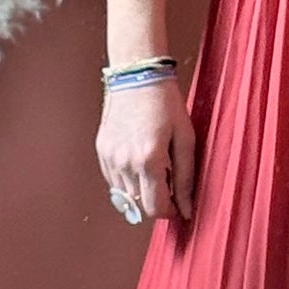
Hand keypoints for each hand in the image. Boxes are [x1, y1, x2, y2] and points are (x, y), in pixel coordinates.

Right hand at [98, 75, 196, 224]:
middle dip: (157, 201)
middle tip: (170, 185)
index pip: (155, 208)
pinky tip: (140, 162)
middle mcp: (125, 163)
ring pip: (125, 196)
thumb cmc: (165, 103)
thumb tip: (186, 208)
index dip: (170, 212)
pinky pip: (114, 181)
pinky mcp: (101, 151)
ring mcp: (110, 158)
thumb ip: (186, 178)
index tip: (179, 207)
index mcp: (149, 160)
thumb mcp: (185, 139)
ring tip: (155, 168)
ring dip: (141, 191)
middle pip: (139, 206)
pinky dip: (127, 181)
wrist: (137, 76)